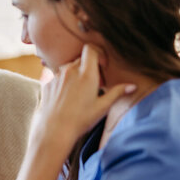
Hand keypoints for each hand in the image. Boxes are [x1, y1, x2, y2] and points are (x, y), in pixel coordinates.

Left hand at [30, 45, 135, 159]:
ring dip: (75, 75)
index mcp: (86, 74)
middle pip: (81, 60)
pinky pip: (57, 77)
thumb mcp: (103, 107)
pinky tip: (66, 98)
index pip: (90, 49)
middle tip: (94, 84)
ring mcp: (56, 77)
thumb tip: (132, 86)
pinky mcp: (47, 83)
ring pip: (68, 68)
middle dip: (89, 68)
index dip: (98, 53)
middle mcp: (70, 71)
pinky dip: (63, 83)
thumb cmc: (81, 119)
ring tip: (80, 92)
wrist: (55, 130)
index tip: (102, 65)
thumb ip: (117, 92)